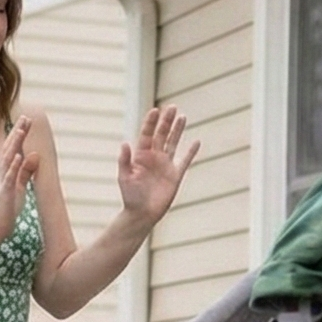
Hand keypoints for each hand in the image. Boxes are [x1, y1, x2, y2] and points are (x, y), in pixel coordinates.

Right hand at [0, 121, 38, 243]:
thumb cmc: (6, 208)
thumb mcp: (19, 186)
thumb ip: (26, 171)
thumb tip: (34, 154)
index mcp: (6, 171)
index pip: (13, 148)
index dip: (20, 134)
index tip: (27, 119)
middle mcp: (2, 173)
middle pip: (10, 149)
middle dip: (17, 133)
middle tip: (25, 117)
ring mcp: (2, 182)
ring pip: (8, 159)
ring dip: (14, 144)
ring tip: (21, 130)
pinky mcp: (4, 194)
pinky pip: (9, 178)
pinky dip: (13, 167)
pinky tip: (18, 156)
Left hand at [118, 106, 198, 224]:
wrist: (142, 214)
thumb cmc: (130, 196)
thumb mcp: (124, 178)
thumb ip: (125, 161)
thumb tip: (125, 143)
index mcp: (141, 155)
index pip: (147, 134)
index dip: (151, 122)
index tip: (156, 110)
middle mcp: (154, 157)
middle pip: (162, 135)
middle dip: (167, 121)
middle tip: (172, 107)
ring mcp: (166, 165)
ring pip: (173, 143)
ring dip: (178, 130)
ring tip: (183, 116)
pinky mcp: (176, 175)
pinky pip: (185, 160)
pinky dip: (191, 152)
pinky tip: (196, 141)